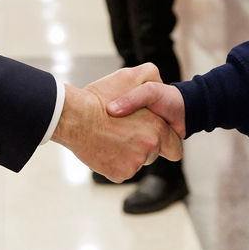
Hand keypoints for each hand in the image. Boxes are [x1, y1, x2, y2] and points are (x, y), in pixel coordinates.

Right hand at [52, 64, 181, 181]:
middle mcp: (150, 147)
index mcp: (157, 127)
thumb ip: (149, 76)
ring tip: (110, 137)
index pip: (174, 146)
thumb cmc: (99, 98)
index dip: (164, 140)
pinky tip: (103, 147)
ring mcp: (135, 163)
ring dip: (127, 154)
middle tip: (122, 131)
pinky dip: (114, 163)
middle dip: (142, 145)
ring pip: (136, 162)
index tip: (151, 134)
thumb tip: (158, 80)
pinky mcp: (121, 174)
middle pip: (153, 154)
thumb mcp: (129, 76)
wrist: (74, 118)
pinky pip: (122, 171)